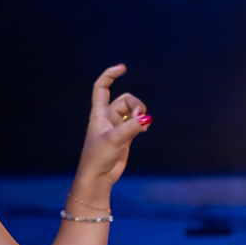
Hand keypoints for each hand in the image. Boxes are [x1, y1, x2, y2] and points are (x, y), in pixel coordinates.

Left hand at [75, 65, 149, 193]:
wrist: (98, 175)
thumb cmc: (99, 156)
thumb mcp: (115, 139)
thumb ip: (131, 127)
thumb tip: (147, 118)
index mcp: (99, 113)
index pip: (101, 87)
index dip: (110, 75)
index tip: (123, 68)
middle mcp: (108, 117)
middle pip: (125, 99)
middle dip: (136, 105)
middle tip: (140, 118)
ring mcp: (117, 126)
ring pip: (133, 111)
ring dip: (140, 114)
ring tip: (143, 125)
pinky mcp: (125, 137)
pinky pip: (137, 123)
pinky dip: (142, 123)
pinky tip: (144, 129)